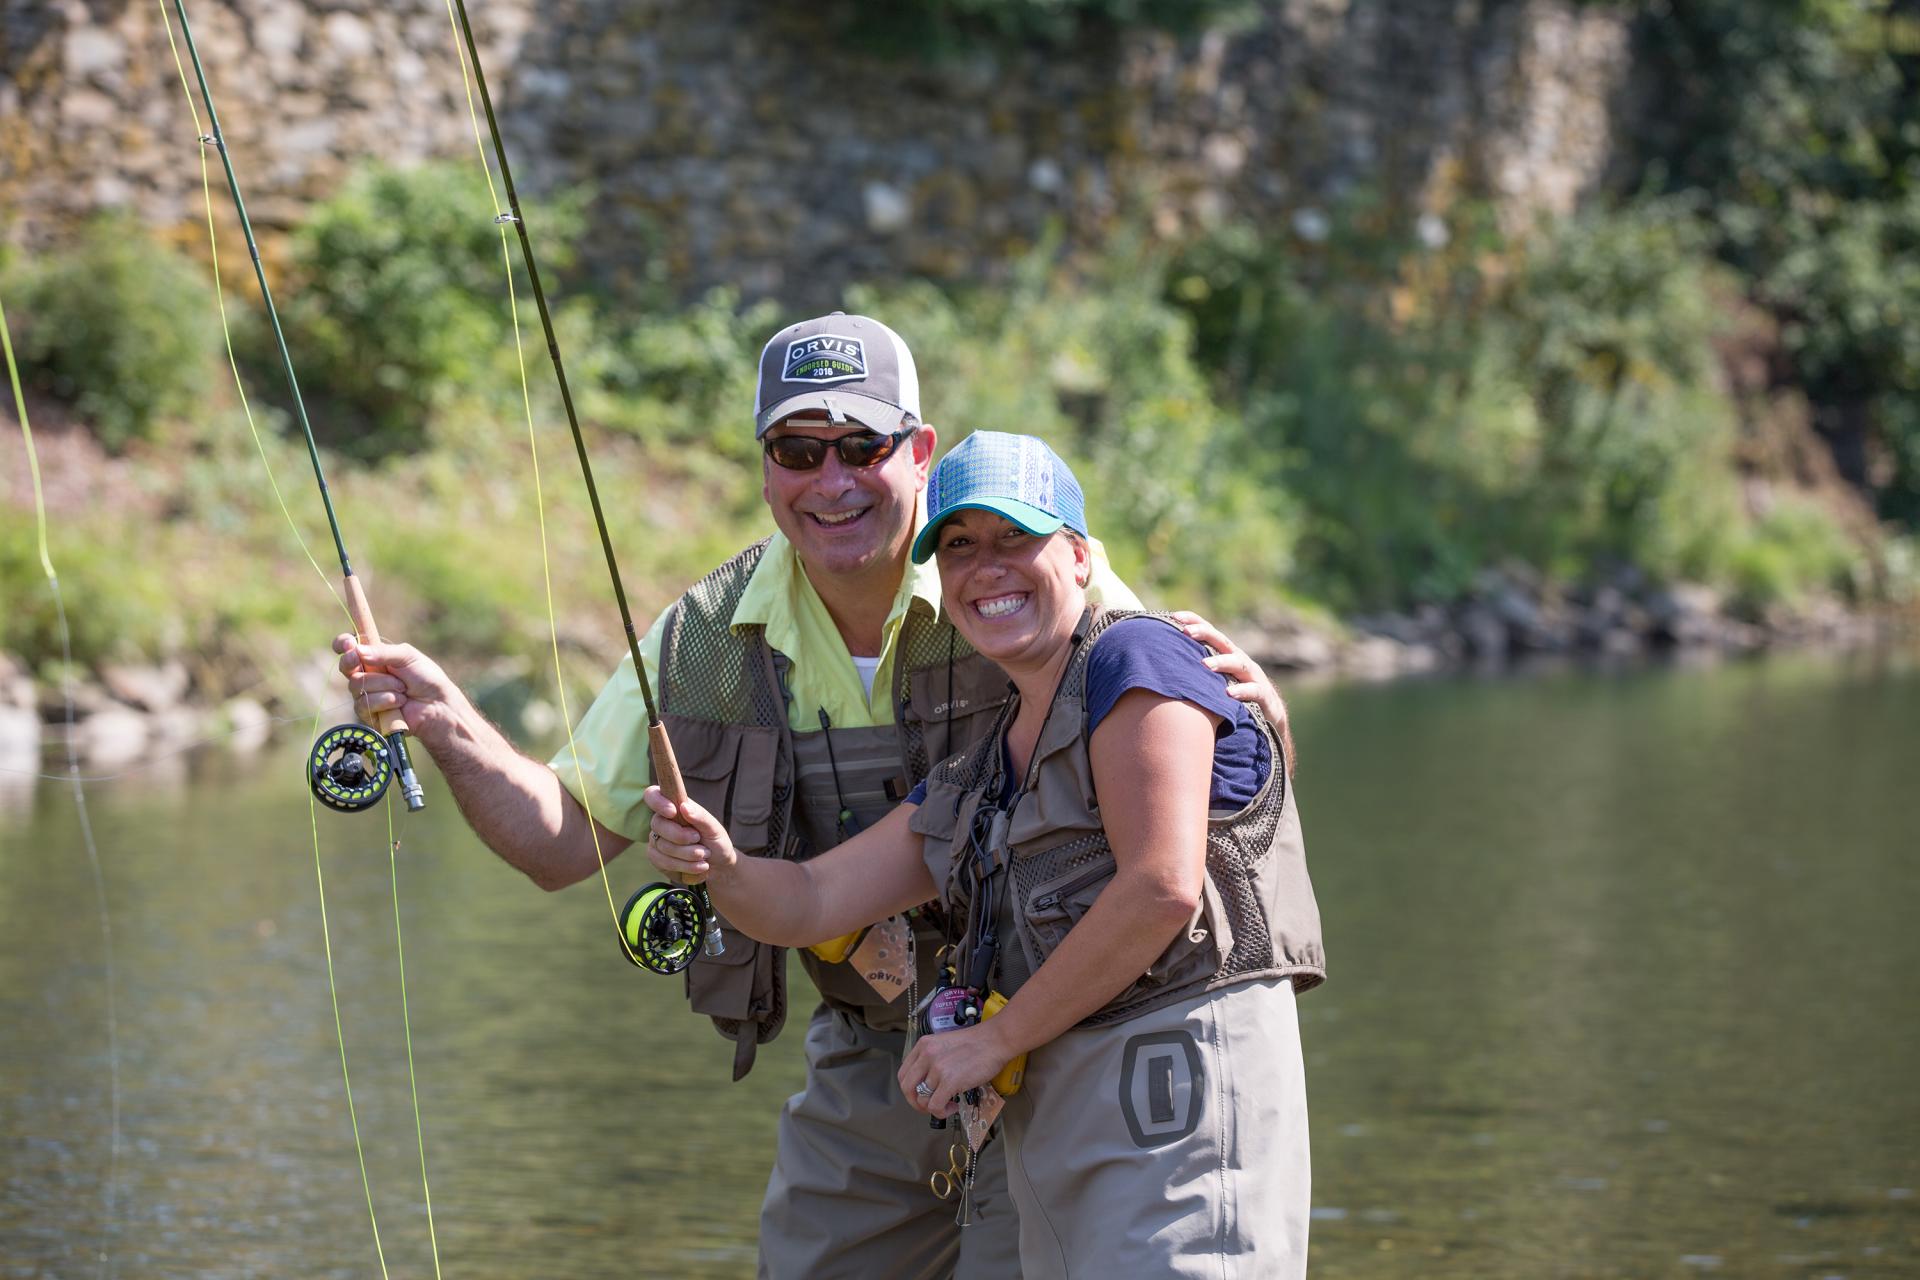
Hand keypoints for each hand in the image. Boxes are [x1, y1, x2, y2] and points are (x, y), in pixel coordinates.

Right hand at [333, 634, 465, 744]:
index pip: (350, 648)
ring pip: (356, 685)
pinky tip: (400, 702)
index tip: (348, 643)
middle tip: (360, 660)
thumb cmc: (426, 678)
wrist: (438, 705)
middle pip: (346, 667)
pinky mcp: (369, 714)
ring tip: (403, 688)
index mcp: (375, 657)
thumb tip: (358, 651)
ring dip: (383, 684)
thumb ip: (383, 652)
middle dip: (352, 662)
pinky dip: (385, 700)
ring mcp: (366, 695)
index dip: (343, 644)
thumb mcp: (407, 657)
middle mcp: (368, 675)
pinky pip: (364, 704)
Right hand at [641, 786, 737, 883]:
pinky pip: (662, 862)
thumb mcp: (714, 828)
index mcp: (674, 807)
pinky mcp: (656, 858)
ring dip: (687, 854)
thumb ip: (700, 817)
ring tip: (704, 855)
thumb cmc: (716, 841)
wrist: (718, 866)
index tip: (673, 812)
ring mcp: (657, 840)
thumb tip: (684, 806)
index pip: (652, 795)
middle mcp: (662, 822)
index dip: (658, 801)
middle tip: (698, 839)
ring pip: (662, 846)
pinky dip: (684, 866)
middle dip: (681, 836)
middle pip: (657, 824)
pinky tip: (698, 866)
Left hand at [899, 1021, 1014, 1117]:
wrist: (995, 1040)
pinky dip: (942, 1112)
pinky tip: (953, 1106)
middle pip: (907, 1088)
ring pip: (923, 1099)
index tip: (920, 1095)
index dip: (909, 1089)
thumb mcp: (944, 1044)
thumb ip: (931, 1060)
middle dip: (916, 1103)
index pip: (903, 1073)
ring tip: (949, 1103)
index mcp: (923, 1046)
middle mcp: (926, 1056)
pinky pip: (935, 1106)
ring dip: (935, 1107)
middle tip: (929, 1107)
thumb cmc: (976, 1043)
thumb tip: (928, 1083)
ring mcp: (937, 1069)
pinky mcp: (949, 1081)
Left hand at [1169, 611, 1295, 774]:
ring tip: (1205, 665)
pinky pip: (1255, 692)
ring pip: (1238, 664)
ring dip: (1221, 662)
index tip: (1174, 616)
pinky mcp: (1265, 697)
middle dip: (1205, 634)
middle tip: (1186, 632)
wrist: (1269, 723)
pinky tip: (1229, 694)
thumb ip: (1194, 674)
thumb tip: (1158, 667)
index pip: (1211, 633)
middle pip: (1223, 642)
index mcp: (1227, 656)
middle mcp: (1240, 662)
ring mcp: (1254, 678)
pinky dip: (1243, 691)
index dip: (1195, 622)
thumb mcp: (1214, 684)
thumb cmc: (1232, 701)